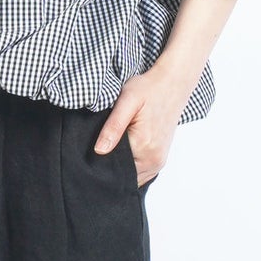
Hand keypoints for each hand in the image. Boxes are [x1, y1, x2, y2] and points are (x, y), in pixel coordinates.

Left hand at [92, 63, 189, 186]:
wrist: (172, 83)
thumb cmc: (148, 89)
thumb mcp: (127, 101)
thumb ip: (113, 127)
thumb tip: (99, 151)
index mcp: (144, 147)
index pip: (114, 168)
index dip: (98, 164)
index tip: (88, 155)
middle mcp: (154, 160)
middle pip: (123, 175)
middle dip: (108, 167)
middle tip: (95, 150)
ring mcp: (159, 162)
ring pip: (132, 176)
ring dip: (119, 167)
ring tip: (109, 148)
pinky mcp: (160, 159)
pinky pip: (141, 173)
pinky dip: (129, 166)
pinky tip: (121, 151)